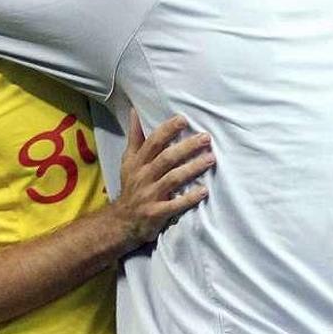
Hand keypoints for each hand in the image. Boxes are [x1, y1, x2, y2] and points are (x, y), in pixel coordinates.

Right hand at [113, 111, 213, 248]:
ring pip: (173, 179)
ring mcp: (150, 195)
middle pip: (166, 158)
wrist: (121, 221)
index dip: (167, 130)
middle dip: (186, 147)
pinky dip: (189, 198)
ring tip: (211, 159)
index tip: (183, 120)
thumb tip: (134, 112)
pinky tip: (204, 191)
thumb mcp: (128, 161)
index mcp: (137, 162)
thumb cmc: (131, 186)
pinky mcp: (156, 213)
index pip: (152, 142)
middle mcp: (143, 176)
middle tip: (206, 138)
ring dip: (192, 168)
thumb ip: (135, 137)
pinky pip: (175, 205)